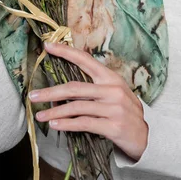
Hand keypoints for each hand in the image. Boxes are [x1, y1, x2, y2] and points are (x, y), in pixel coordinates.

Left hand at [29, 41, 148, 161]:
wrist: (147, 135)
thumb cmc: (125, 111)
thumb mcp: (114, 92)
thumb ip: (93, 87)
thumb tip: (63, 89)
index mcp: (110, 77)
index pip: (85, 59)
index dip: (66, 52)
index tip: (47, 46)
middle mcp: (112, 89)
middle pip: (74, 88)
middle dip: (51, 92)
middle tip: (33, 95)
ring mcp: (113, 108)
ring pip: (76, 107)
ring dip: (54, 112)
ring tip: (40, 116)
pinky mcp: (113, 126)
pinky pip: (84, 123)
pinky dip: (67, 124)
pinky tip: (55, 125)